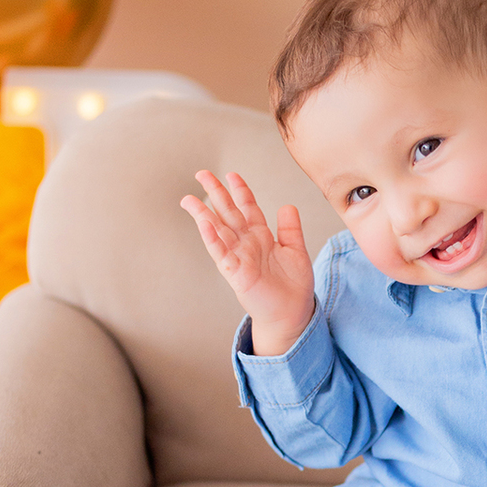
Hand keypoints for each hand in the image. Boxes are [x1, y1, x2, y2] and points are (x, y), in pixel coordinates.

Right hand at [181, 170, 314, 355]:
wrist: (293, 312)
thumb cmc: (294, 285)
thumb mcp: (297, 251)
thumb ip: (291, 229)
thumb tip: (287, 206)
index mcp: (262, 236)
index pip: (248, 207)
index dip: (240, 190)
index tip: (231, 174)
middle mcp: (247, 244)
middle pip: (228, 213)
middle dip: (215, 193)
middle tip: (201, 174)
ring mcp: (239, 257)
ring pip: (218, 231)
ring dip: (204, 214)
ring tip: (190, 199)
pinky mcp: (236, 273)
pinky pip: (221, 253)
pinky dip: (212, 238)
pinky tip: (204, 223)